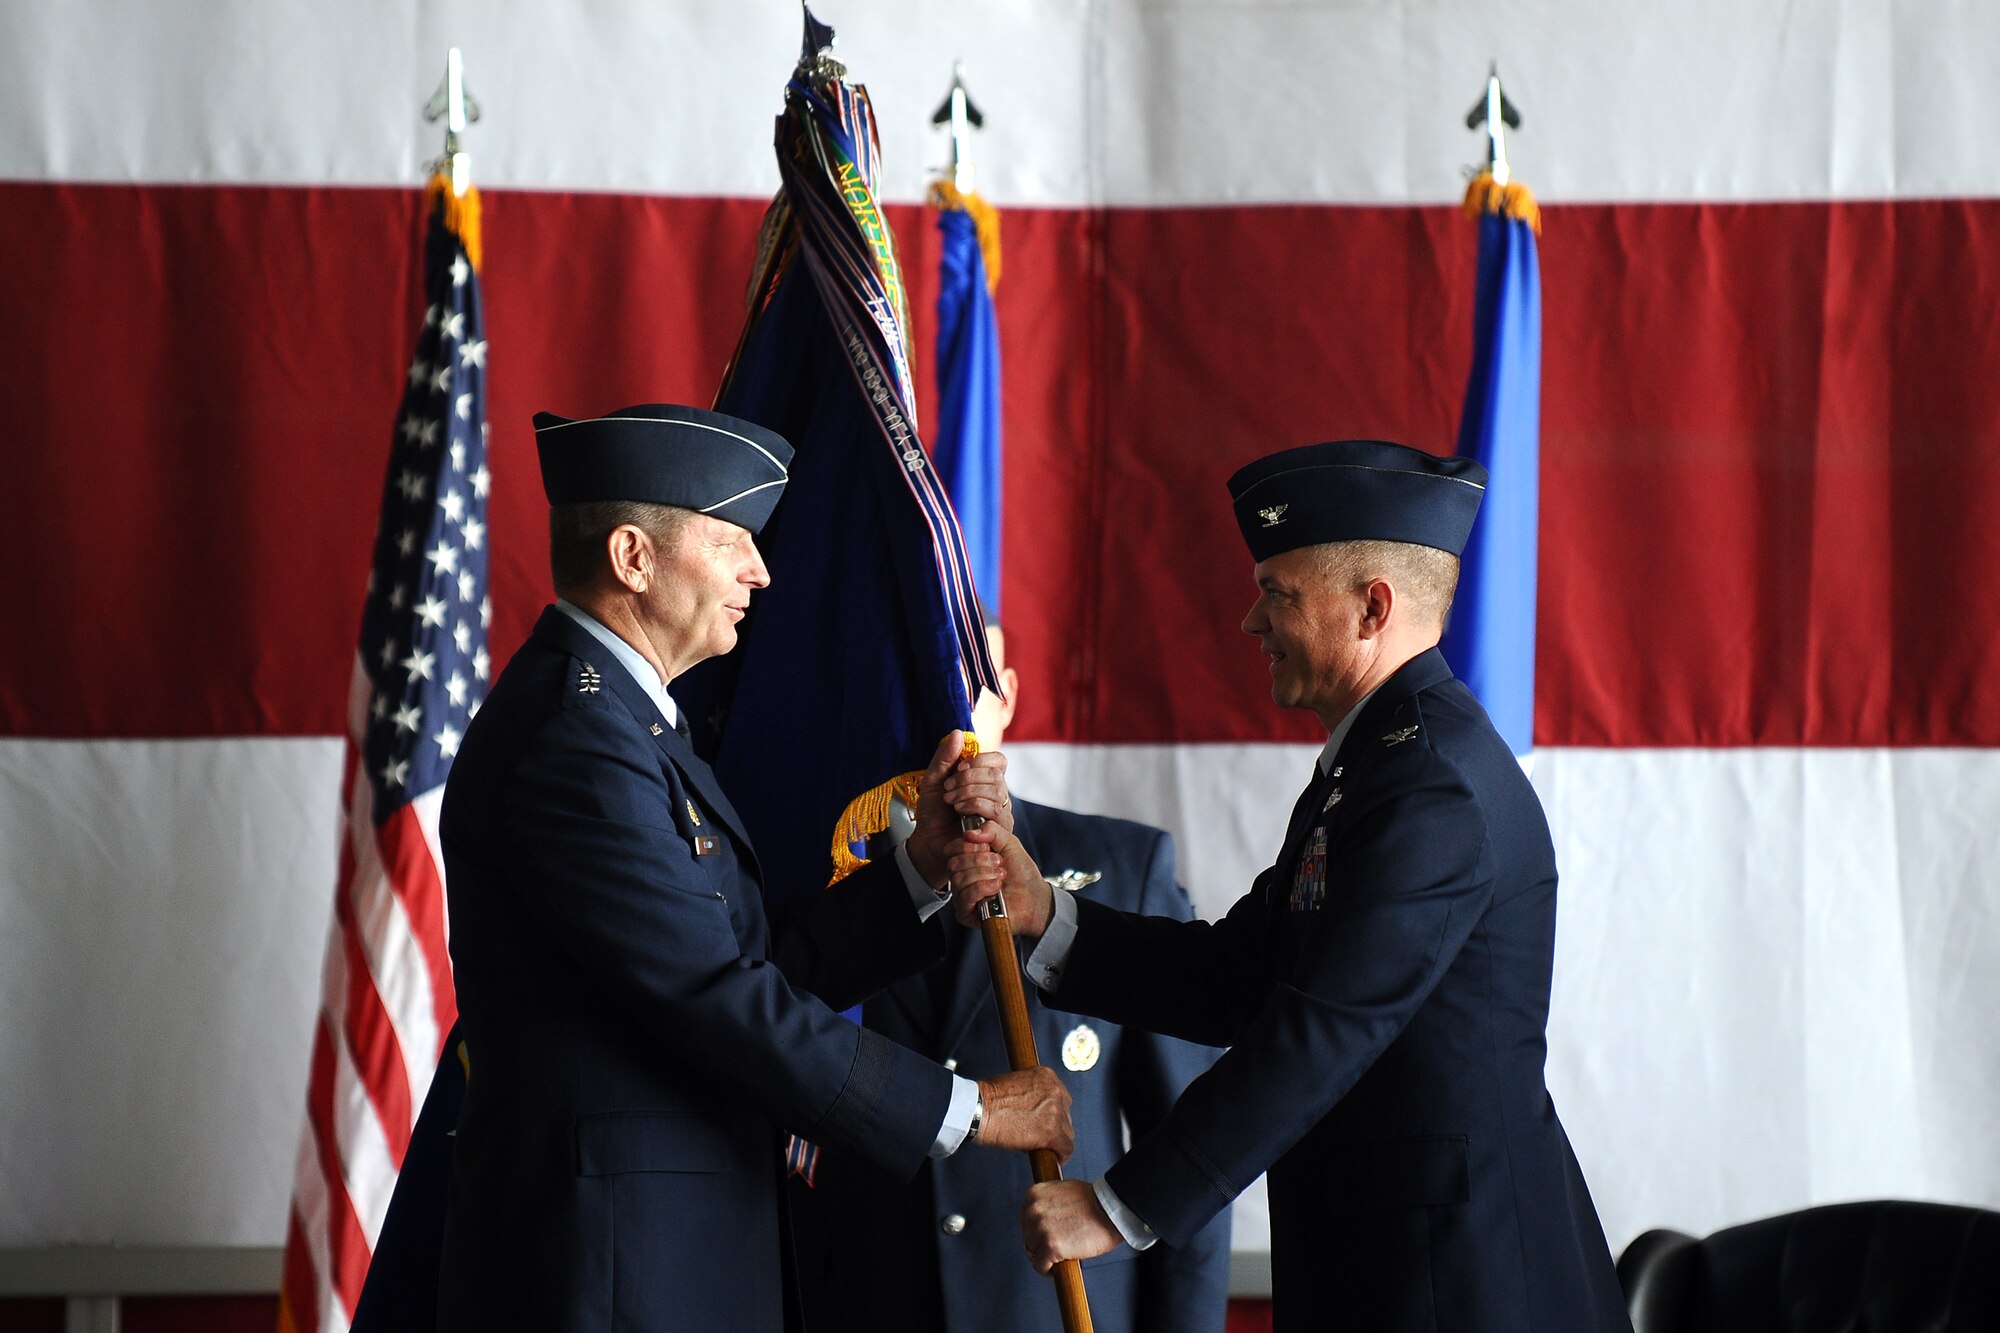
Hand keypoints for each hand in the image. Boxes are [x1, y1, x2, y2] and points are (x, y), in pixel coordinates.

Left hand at [904, 734, 1010, 886]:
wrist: (929, 842)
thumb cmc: (933, 812)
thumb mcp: (933, 780)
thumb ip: (944, 758)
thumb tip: (957, 733)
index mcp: (985, 779)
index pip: (999, 760)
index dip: (981, 760)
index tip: (959, 767)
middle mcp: (998, 794)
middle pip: (996, 775)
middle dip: (969, 778)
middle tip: (948, 788)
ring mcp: (1001, 813)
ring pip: (996, 792)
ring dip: (969, 792)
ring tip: (950, 801)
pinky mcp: (1000, 831)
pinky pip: (994, 811)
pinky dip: (974, 806)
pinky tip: (959, 811)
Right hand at [947, 823, 1053, 936]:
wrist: (1034, 896)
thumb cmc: (1021, 873)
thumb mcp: (1009, 843)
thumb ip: (991, 830)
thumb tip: (969, 832)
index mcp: (966, 860)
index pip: (950, 849)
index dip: (967, 845)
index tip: (987, 847)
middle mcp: (961, 878)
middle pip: (953, 864)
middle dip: (979, 860)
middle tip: (999, 862)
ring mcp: (961, 896)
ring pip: (959, 879)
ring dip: (984, 874)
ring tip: (1001, 876)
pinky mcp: (965, 913)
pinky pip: (965, 896)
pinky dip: (983, 887)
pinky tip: (996, 887)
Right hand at [974, 1066, 1073, 1162]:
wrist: (979, 1110)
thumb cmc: (987, 1099)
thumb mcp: (1015, 1084)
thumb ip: (1031, 1094)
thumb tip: (1036, 1111)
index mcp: (1046, 1076)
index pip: (1060, 1096)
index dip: (1052, 1112)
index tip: (1045, 1121)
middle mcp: (1055, 1091)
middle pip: (1066, 1114)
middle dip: (1055, 1125)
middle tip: (1039, 1134)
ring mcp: (1055, 1111)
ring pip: (1067, 1131)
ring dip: (1056, 1140)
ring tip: (1039, 1146)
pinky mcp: (1052, 1132)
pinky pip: (1066, 1147)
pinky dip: (1061, 1154)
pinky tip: (1054, 1158)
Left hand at [1021, 1179, 1121, 1273]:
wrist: (1111, 1209)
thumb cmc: (1094, 1202)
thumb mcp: (1062, 1192)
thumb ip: (1047, 1204)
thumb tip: (1041, 1221)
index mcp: (1033, 1195)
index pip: (1026, 1221)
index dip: (1038, 1232)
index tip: (1049, 1237)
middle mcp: (1032, 1210)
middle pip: (1028, 1238)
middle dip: (1042, 1244)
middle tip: (1061, 1246)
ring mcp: (1040, 1229)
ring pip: (1033, 1253)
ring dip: (1047, 1257)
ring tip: (1065, 1254)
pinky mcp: (1050, 1246)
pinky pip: (1040, 1267)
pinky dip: (1050, 1271)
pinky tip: (1062, 1265)